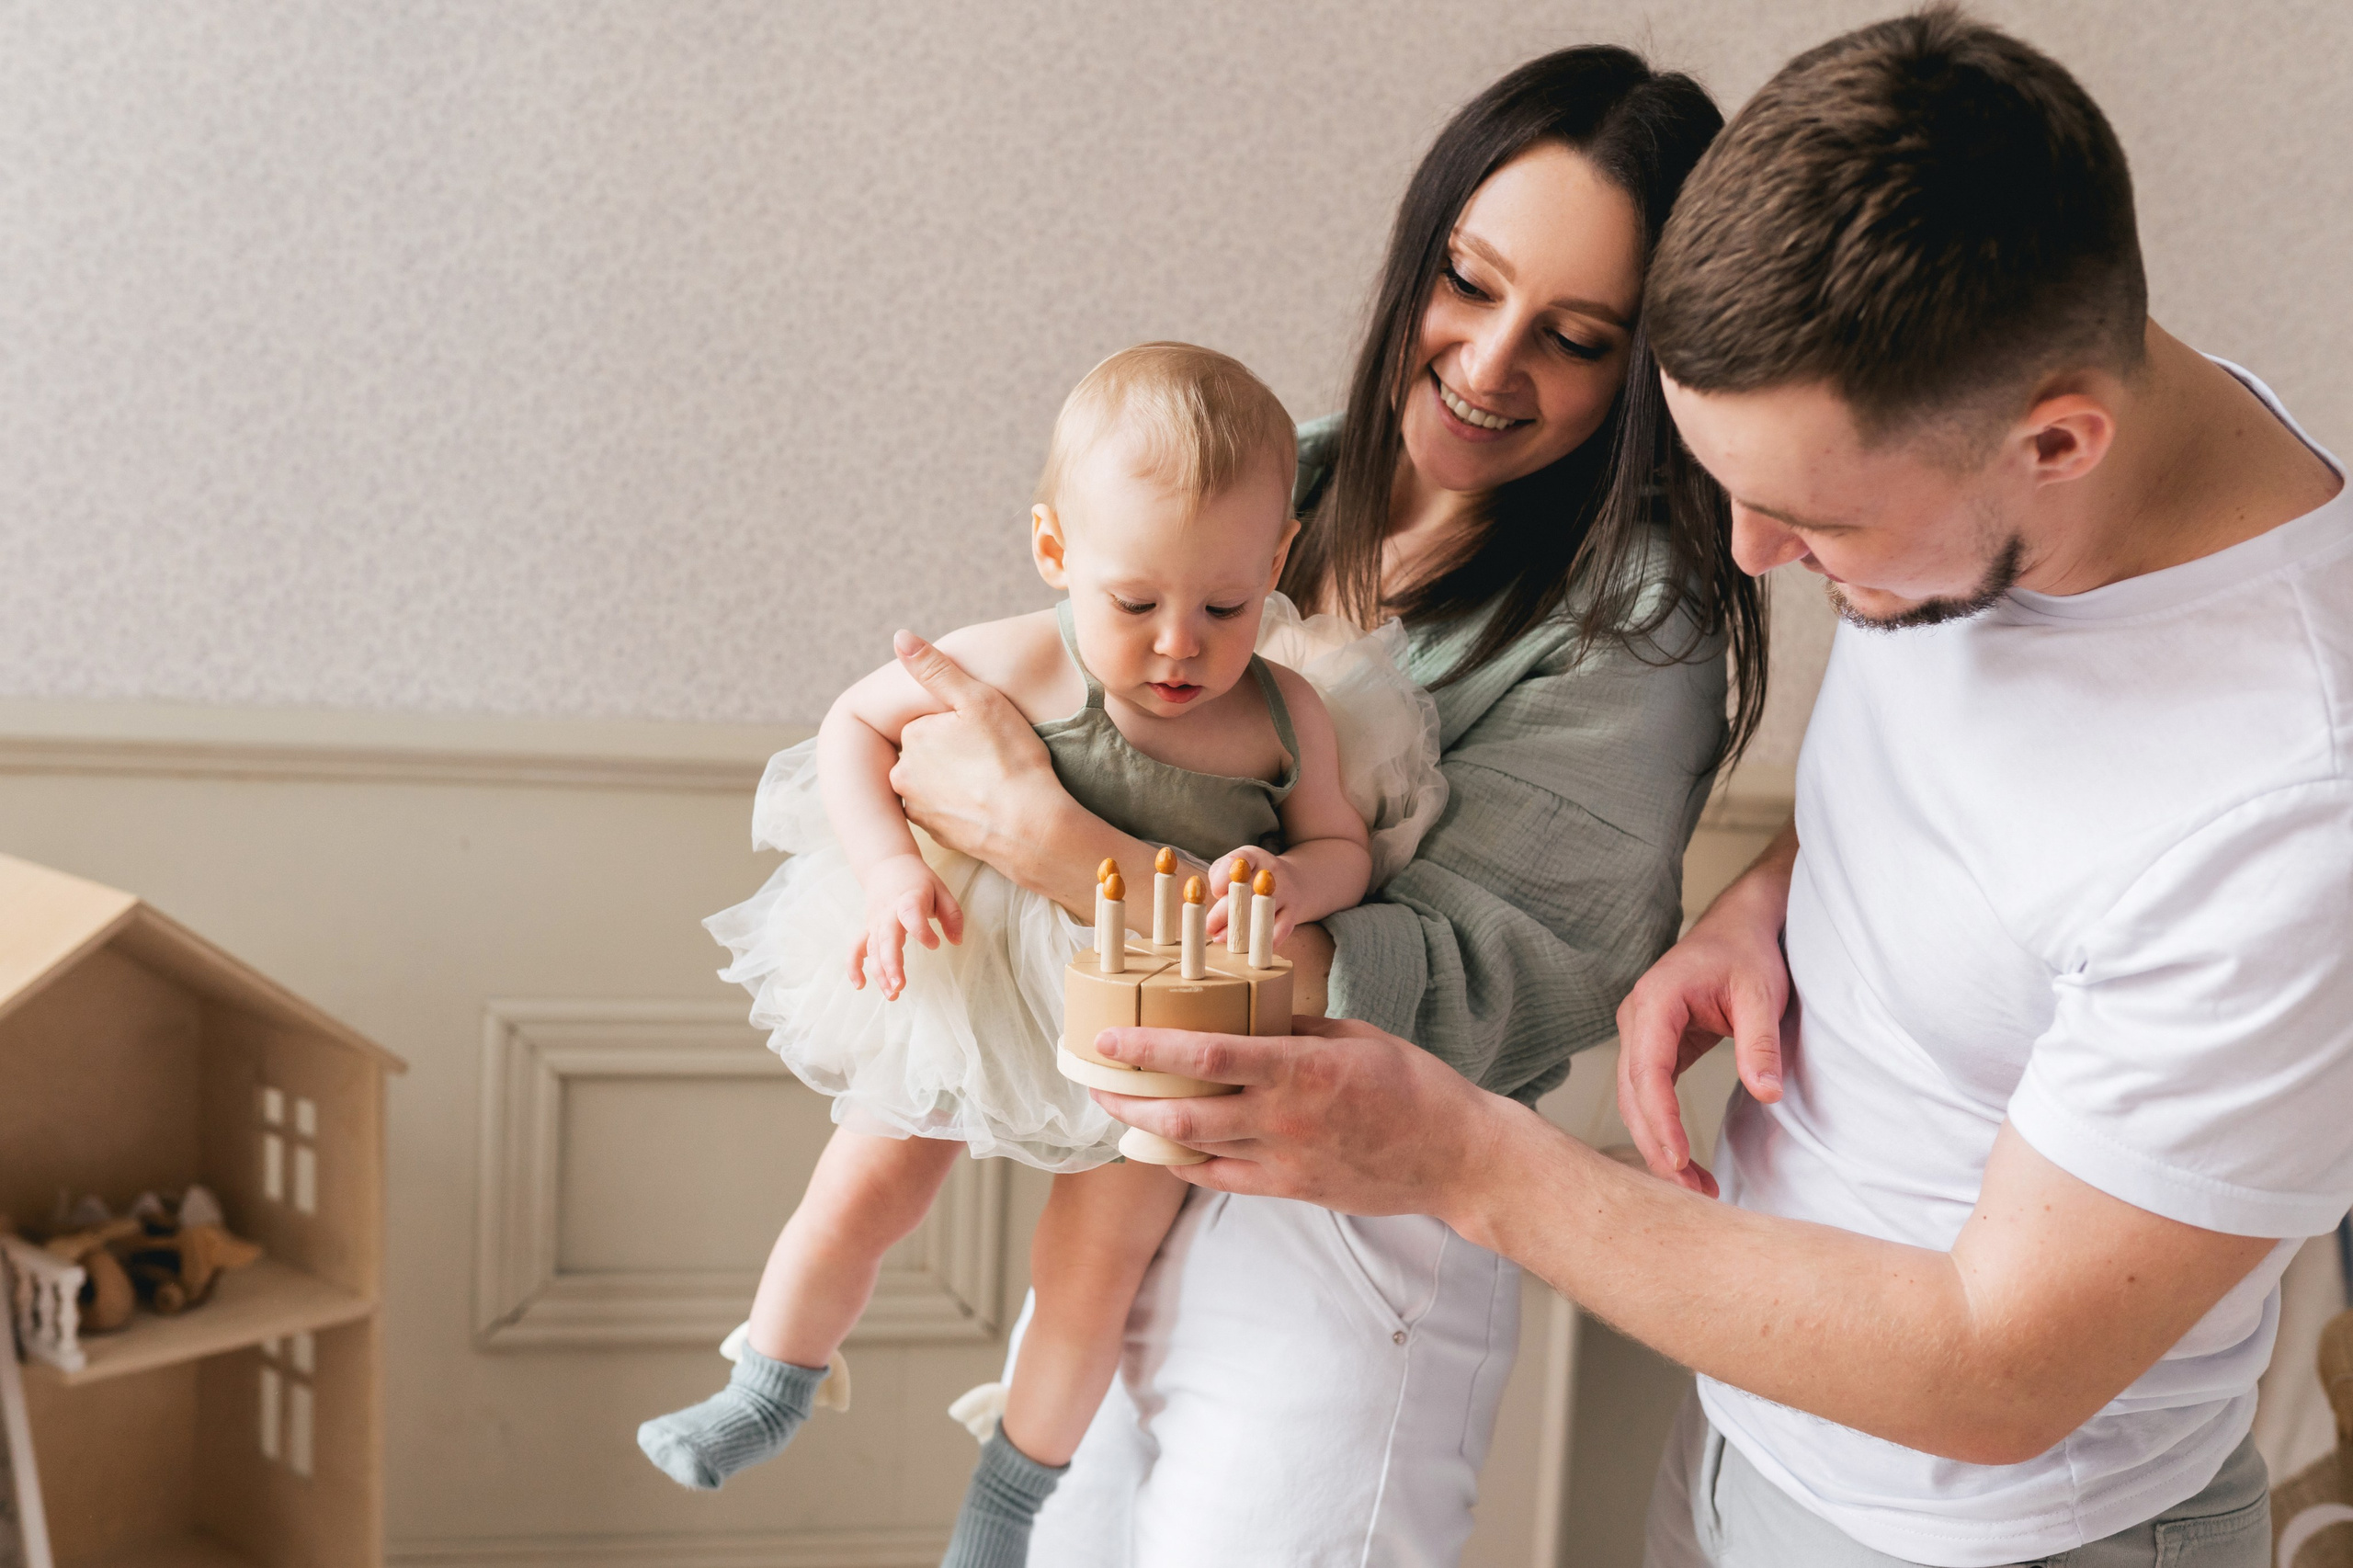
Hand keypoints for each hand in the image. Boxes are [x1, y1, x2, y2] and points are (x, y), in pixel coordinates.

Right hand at [849, 853, 964, 999]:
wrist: (887, 865)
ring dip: (880, 973)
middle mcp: (888, 912)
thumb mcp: (941, 890)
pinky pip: (856, 949)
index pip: (911, 915)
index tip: (935, 944)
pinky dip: (853, 966)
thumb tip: (957, 942)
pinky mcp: (868, 929)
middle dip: (891, 964)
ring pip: (873, 949)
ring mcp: (875, 922)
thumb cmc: (918, 880)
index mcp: (909, 899)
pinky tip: (860, 985)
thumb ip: (952, 916)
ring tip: (893, 995)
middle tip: (900, 986)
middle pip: (886, 939)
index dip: (922, 932)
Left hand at [887, 631, 1059, 869]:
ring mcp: (918, 808)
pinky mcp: (936, 835)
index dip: (962, 724)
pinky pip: (945, 810)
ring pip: (934, 781)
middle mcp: (904, 773)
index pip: (930, 720)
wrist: (1031, 827)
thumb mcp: (979, 700)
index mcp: (912, 736)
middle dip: (952, 752)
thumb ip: (936, 668)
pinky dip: (962, 806)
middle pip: (929, 751)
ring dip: (955, 780)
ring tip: (992, 781)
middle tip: (992, 756)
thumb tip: (900, 636)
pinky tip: (988, 803)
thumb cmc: (1011, 758)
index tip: (987, 733)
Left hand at [1084, 1015, 1526, 1220]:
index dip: (1149, 1047)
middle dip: (1127, 1097)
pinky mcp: (1289, 1191)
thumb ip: (1292, 1028)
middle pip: (1182, 1111)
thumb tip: (1244, 1015)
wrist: (1454, 1157)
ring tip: (1116, 1110)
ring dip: (1146, 1130)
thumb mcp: (1352, 1036)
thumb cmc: (1411, 1085)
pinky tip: (1163, 1147)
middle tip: (1093, 1080)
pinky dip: (1184, 1162)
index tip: (1109, 1038)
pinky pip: (1220, 1178)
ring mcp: (1284, 1161)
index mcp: (1300, 1067)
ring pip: (1193, 1149)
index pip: (1207, 1054)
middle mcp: (1283, 1117)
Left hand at [1201, 846, 1302, 945]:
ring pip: (1260, 913)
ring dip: (1239, 930)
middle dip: (1222, 913)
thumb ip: (1218, 877)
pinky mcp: (1293, 912)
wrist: (1298, 880)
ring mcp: (1285, 891)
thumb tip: (1207, 905)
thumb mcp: (1236, 866)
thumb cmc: (1253, 875)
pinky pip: (1279, 930)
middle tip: (1209, 927)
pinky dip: (1262, 941)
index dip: (1222, 880)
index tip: (1215, 894)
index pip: (1236, 862)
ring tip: (1222, 939)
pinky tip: (1247, 949)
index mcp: (1252, 856)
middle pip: (1246, 893)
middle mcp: (1271, 871)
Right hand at [1614, 863, 1791, 1197]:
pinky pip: (1647, 1095)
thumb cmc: (1747, 953)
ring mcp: (1639, 1034)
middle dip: (1657, 1146)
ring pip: (1635, 1100)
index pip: (1647, 1071)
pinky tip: (1684, 1160)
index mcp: (1655, 1001)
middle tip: (1692, 1192)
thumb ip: (1760, 1043)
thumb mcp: (1762, 994)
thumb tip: (1766, 1094)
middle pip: (1633, 1095)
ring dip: (1657, 1145)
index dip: (1661, 1119)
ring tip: (1694, 1187)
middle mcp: (1635, 1019)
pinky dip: (1662, 1130)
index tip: (1679, 1158)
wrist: (1738, 927)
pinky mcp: (1652, 1047)